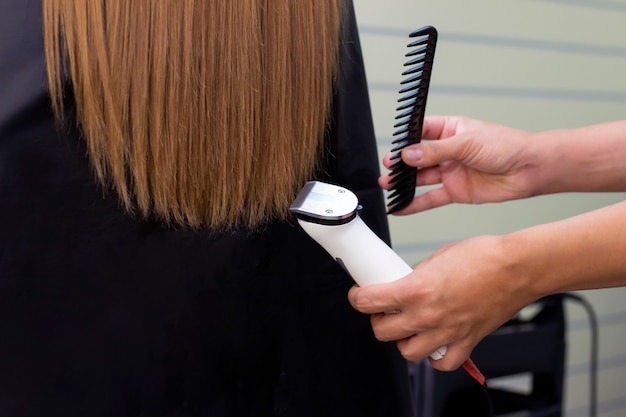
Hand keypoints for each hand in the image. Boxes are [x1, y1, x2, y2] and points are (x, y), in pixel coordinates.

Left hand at [347, 234, 535, 369]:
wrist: (518, 267)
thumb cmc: (484, 256)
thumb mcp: (438, 256)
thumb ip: (417, 275)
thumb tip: (404, 281)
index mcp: (416, 289)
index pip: (369, 302)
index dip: (358, 298)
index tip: (359, 295)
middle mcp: (427, 314)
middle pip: (382, 332)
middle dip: (377, 320)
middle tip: (384, 310)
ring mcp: (446, 332)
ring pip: (407, 352)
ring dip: (402, 340)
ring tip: (408, 327)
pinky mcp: (466, 341)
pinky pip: (442, 363)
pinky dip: (434, 358)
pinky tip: (434, 343)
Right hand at [380, 116, 538, 214]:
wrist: (529, 170)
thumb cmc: (507, 146)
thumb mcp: (467, 143)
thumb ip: (435, 151)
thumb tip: (409, 155)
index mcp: (451, 130)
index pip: (421, 132)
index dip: (406, 140)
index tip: (393, 147)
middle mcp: (448, 151)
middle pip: (417, 157)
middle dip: (401, 163)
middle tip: (388, 168)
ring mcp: (451, 172)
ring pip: (421, 178)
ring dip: (404, 183)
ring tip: (388, 185)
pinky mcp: (456, 191)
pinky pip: (431, 198)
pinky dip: (415, 204)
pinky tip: (401, 207)